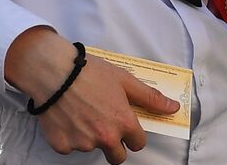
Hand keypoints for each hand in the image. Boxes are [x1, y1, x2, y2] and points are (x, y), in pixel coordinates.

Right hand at [5, 27, 179, 163]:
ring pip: (92, 148)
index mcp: (123, 122)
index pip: (138, 143)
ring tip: (81, 111)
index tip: (126, 125)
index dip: (133, 134)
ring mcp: (83, 144)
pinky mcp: (62, 146)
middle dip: (114, 145)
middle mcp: (105, 137)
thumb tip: (173, 108)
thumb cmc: (89, 72)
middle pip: (117, 156)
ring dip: (90, 136)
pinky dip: (69, 136)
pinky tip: (66, 116)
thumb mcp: (124, 80)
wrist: (53, 71)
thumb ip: (150, 98)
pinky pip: (70, 147)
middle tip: (104, 123)